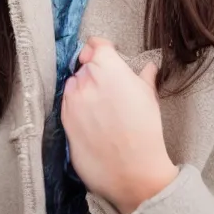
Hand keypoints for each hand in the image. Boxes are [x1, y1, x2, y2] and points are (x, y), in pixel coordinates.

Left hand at [62, 37, 178, 213]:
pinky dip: (76, 104)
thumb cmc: (145, 130)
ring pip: (75, 81)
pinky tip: (92, 119)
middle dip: (95, 71)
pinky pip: (67, 100)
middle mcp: (87, 76)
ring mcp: (73, 95)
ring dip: (84, 88)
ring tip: (101, 108)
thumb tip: (149, 65)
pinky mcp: (64, 114)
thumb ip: (144, 76)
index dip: (102, 49)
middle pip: (86, 63)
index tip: (106, 56)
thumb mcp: (149, 97)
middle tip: (109, 88)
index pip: (96, 43)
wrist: (132, 169)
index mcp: (108, 66)